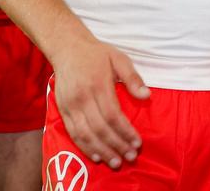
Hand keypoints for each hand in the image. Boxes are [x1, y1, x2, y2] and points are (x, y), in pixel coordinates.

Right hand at [52, 39, 149, 168]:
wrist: (67, 48)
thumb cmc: (97, 54)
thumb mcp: (119, 59)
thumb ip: (133, 78)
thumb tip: (147, 96)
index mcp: (98, 84)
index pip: (113, 115)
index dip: (125, 132)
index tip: (137, 143)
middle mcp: (82, 97)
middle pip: (100, 128)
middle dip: (117, 145)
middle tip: (131, 157)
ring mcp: (70, 105)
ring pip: (86, 134)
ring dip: (102, 150)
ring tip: (116, 162)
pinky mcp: (62, 110)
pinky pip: (73, 133)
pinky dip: (84, 147)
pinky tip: (96, 155)